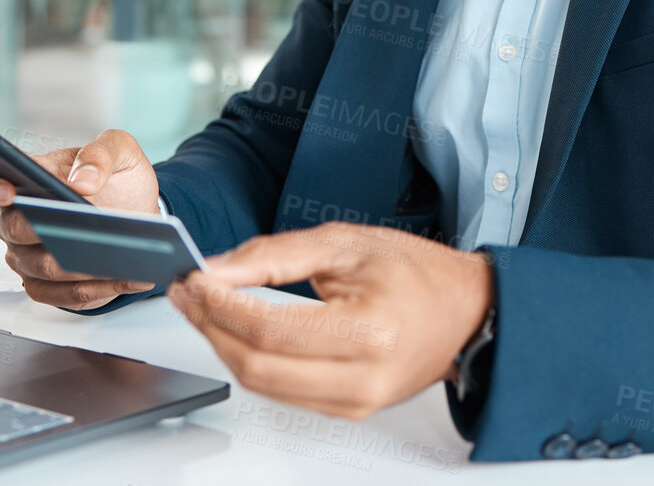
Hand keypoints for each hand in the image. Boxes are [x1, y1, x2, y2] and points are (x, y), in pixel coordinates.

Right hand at [0, 129, 161, 310]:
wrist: (137, 212)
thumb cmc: (116, 179)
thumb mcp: (119, 150)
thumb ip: (100, 153)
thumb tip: (82, 181)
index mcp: (20, 179)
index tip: (6, 190)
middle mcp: (14, 220)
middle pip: (15, 231)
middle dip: (49, 229)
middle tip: (86, 226)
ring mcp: (26, 257)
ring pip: (44, 267)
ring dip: (83, 264)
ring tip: (124, 255)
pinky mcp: (47, 287)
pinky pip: (65, 296)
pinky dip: (99, 288)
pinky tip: (129, 277)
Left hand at [167, 222, 491, 419]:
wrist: (465, 310)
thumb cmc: (416, 272)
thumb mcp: (345, 243)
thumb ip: (275, 255)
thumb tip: (217, 270)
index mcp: (368, 330)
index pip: (269, 329)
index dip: (221, 305)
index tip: (194, 279)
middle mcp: (363, 378)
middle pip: (257, 367)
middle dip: (211, 329)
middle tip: (188, 294)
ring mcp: (357, 402)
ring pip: (262, 386)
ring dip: (224, 347)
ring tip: (204, 309)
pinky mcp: (350, 411)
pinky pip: (282, 393)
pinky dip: (252, 363)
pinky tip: (237, 333)